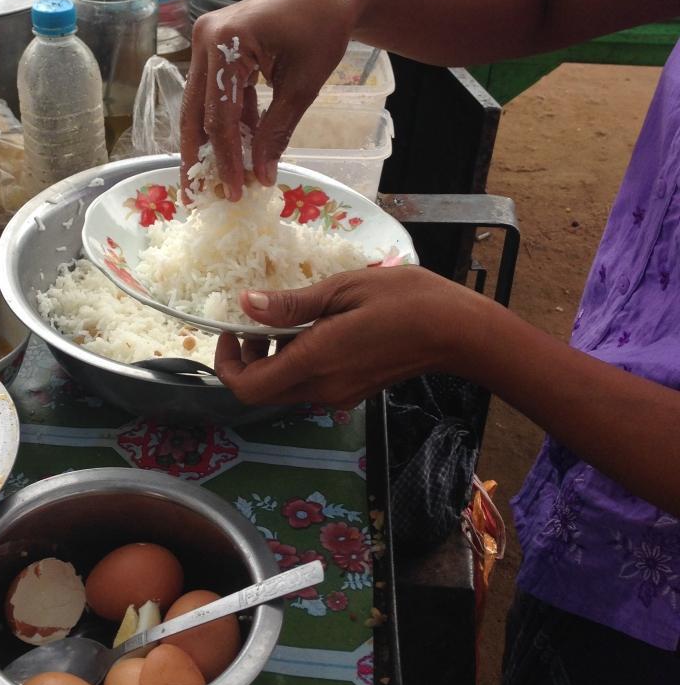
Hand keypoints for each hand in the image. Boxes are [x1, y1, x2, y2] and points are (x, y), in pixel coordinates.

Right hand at [180, 0, 357, 197]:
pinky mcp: (216, 46)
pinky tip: (242, 147)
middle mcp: (205, 38)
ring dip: (212, 141)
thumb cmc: (322, 31)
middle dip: (199, 157)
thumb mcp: (302, 87)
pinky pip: (216, 91)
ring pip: (202, 104)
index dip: (226, 159)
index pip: (220, 116)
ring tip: (216, 178)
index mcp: (225, 43)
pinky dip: (229, 119)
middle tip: (195, 197)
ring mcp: (207, 40)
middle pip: (196, 111)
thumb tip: (261, 177)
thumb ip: (277, 132)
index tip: (233, 192)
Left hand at [215, 267, 488, 407]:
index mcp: (315, 362)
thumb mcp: (343, 289)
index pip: (248, 388)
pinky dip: (296, 362)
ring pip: (284, 390)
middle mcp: (322, 388)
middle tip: (256, 321)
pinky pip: (309, 385)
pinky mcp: (352, 392)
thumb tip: (246, 304)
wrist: (457, 331)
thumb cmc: (406, 300)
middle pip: (262, 392)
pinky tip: (314, 330)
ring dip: (272, 360)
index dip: (226, 364)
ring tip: (288, 319)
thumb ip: (292, 304)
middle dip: (247, 359)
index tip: (231, 330)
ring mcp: (338, 395)